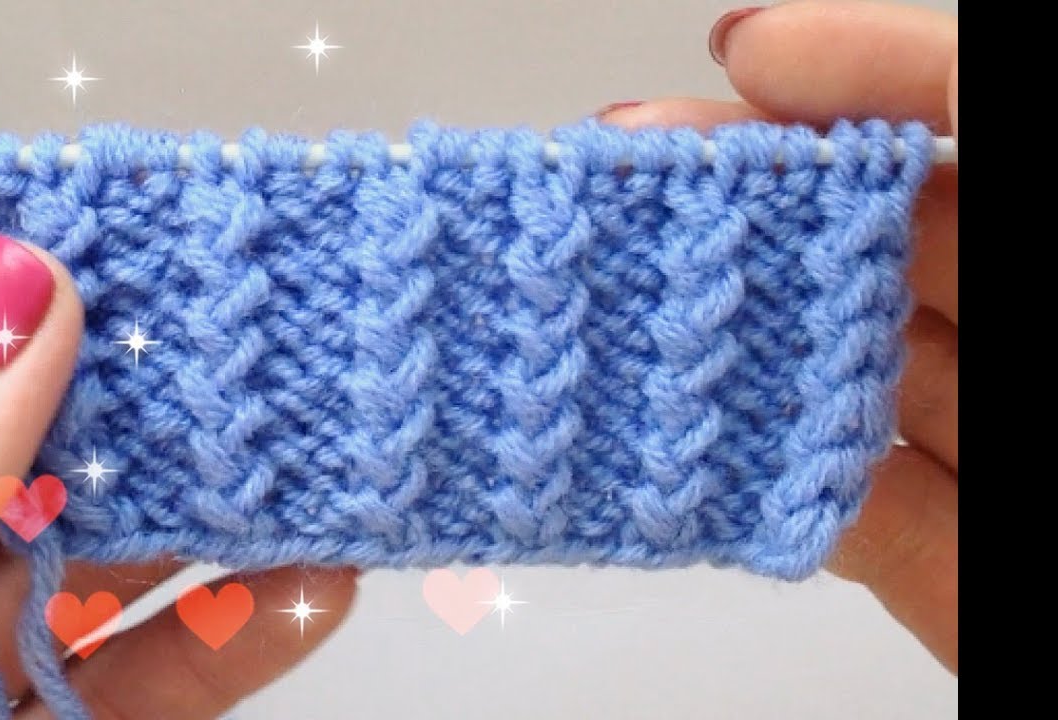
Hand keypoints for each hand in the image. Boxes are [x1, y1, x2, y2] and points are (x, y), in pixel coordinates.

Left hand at [0, 234, 357, 718]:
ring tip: (312, 432)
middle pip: (36, 437)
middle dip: (141, 378)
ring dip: (220, 503)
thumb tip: (27, 286)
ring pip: (118, 553)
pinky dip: (243, 631)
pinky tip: (315, 578)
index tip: (104, 214)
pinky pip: (163, 675)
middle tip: (244, 307)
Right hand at [599, 0, 956, 672]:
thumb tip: (806, 52)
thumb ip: (974, 109)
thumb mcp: (1023, 429)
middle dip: (763, 198)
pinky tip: (683, 440)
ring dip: (737, 343)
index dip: (874, 69)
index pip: (983, 112)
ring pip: (856, 376)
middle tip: (636, 173)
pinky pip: (843, 512)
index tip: (748, 56)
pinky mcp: (963, 578)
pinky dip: (761, 485)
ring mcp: (1006, 454)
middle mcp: (1039, 338)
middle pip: (904, 237)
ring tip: (627, 302)